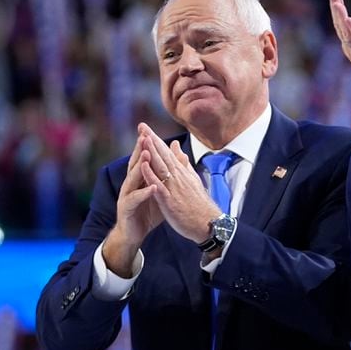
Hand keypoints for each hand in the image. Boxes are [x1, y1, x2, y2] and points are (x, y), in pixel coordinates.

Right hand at [103, 135, 163, 275]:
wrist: (134, 232)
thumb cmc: (147, 210)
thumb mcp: (159, 190)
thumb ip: (165, 174)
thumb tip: (174, 156)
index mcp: (139, 179)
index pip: (142, 159)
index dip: (146, 145)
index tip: (150, 130)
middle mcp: (131, 184)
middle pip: (135, 164)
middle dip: (139, 149)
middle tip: (145, 135)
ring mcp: (127, 195)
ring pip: (133, 178)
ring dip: (140, 167)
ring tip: (146, 155)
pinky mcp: (127, 208)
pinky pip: (135, 199)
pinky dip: (144, 193)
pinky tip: (152, 187)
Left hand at [137, 123, 221, 243]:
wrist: (208, 224)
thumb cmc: (199, 205)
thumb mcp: (192, 180)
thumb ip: (183, 164)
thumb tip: (176, 147)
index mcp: (182, 173)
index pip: (167, 153)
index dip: (156, 140)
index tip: (146, 128)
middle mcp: (178, 177)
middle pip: (163, 156)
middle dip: (152, 140)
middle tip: (142, 125)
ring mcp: (174, 188)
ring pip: (161, 167)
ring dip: (151, 152)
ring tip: (142, 138)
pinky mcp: (170, 201)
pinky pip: (159, 185)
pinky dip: (151, 175)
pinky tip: (143, 165)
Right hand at [328, 0, 350, 93]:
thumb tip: (349, 31)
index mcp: (349, 44)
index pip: (341, 25)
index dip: (337, 10)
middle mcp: (350, 47)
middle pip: (341, 26)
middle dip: (337, 10)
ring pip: (347, 32)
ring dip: (342, 18)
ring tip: (338, 5)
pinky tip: (350, 21)